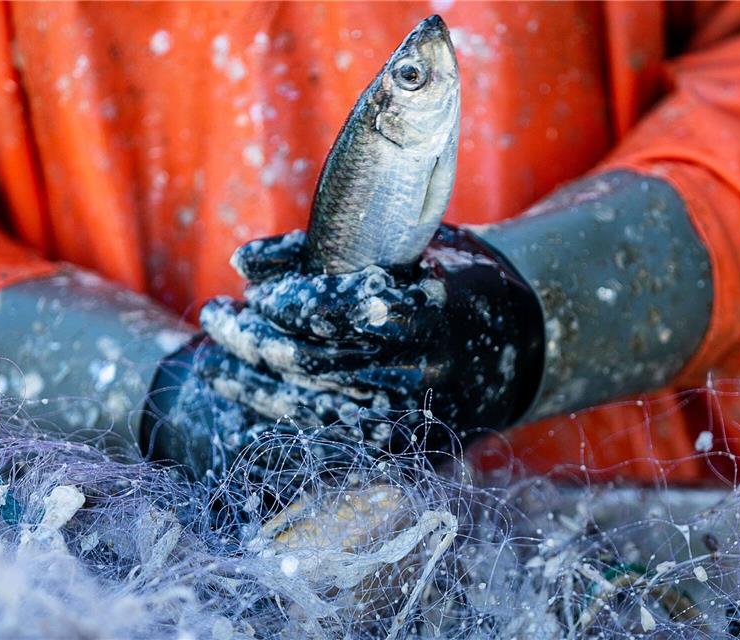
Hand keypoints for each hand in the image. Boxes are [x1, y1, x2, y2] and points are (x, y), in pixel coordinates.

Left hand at [201, 225, 544, 451]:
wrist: (524, 345)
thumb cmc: (453, 280)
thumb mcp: (407, 247)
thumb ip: (327, 249)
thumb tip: (241, 261)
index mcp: (432, 309)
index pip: (346, 309)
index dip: (292, 302)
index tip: (256, 293)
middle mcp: (425, 367)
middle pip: (318, 362)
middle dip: (253, 341)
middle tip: (215, 317)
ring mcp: (416, 413)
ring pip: (315, 408)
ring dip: (254, 386)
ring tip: (216, 362)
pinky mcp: (407, 444)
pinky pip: (331, 439)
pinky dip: (284, 421)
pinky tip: (251, 401)